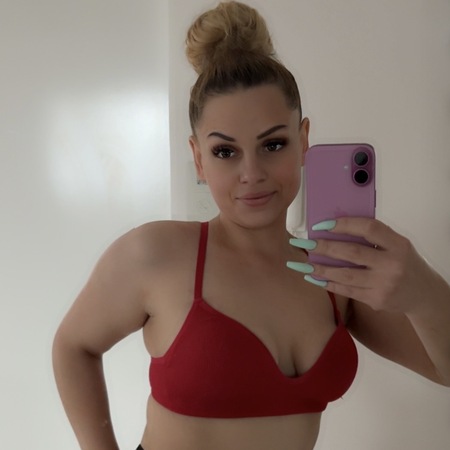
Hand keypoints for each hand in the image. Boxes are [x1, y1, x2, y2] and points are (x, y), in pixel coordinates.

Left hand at [287, 217, 436, 313]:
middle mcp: (392, 264)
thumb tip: (334, 226)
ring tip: (303, 265)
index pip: (368, 228)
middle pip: (352, 252)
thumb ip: (373, 237)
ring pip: (345, 274)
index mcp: (398, 244)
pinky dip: (328, 284)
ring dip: (321, 269)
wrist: (422, 293)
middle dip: (324, 247)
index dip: (343, 224)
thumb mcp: (396, 245)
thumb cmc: (403, 262)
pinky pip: (347, 290)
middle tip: (303, 243)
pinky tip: (314, 278)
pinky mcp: (376, 299)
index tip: (321, 224)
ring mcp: (384, 284)